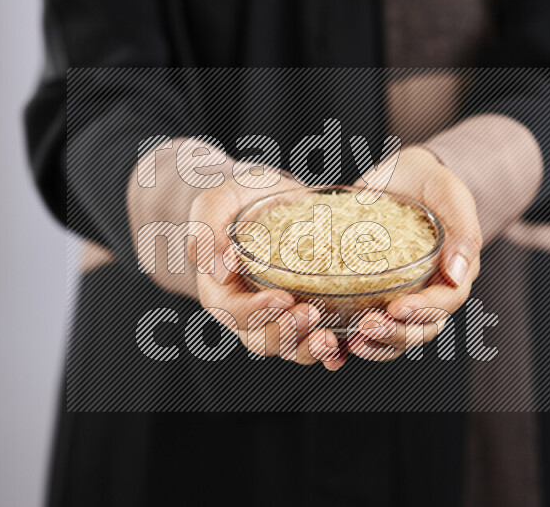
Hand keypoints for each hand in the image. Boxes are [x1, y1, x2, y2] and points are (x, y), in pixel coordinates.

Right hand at [186, 163, 342, 367]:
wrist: (272, 197)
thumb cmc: (239, 199)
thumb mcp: (216, 203)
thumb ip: (206, 232)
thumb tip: (220, 270)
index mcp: (220, 290)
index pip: (233, 311)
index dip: (256, 311)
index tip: (283, 297)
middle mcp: (247, 312)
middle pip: (261, 338)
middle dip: (286, 332)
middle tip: (311, 313)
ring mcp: (277, 318)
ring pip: (288, 347)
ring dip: (308, 348)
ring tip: (329, 338)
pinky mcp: (304, 315)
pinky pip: (314, 341)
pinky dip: (329, 352)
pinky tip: (343, 348)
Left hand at [348, 146, 482, 360]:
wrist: (402, 174)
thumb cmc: (432, 181)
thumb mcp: (452, 194)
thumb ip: (463, 230)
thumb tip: (457, 274)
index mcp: (454, 273)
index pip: (444, 304)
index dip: (423, 312)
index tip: (396, 308)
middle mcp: (430, 290)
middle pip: (421, 329)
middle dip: (395, 334)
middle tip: (367, 326)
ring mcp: (403, 294)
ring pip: (397, 335)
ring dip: (376, 344)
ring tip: (352, 340)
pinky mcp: (375, 292)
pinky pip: (369, 323)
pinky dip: (354, 336)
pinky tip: (335, 337)